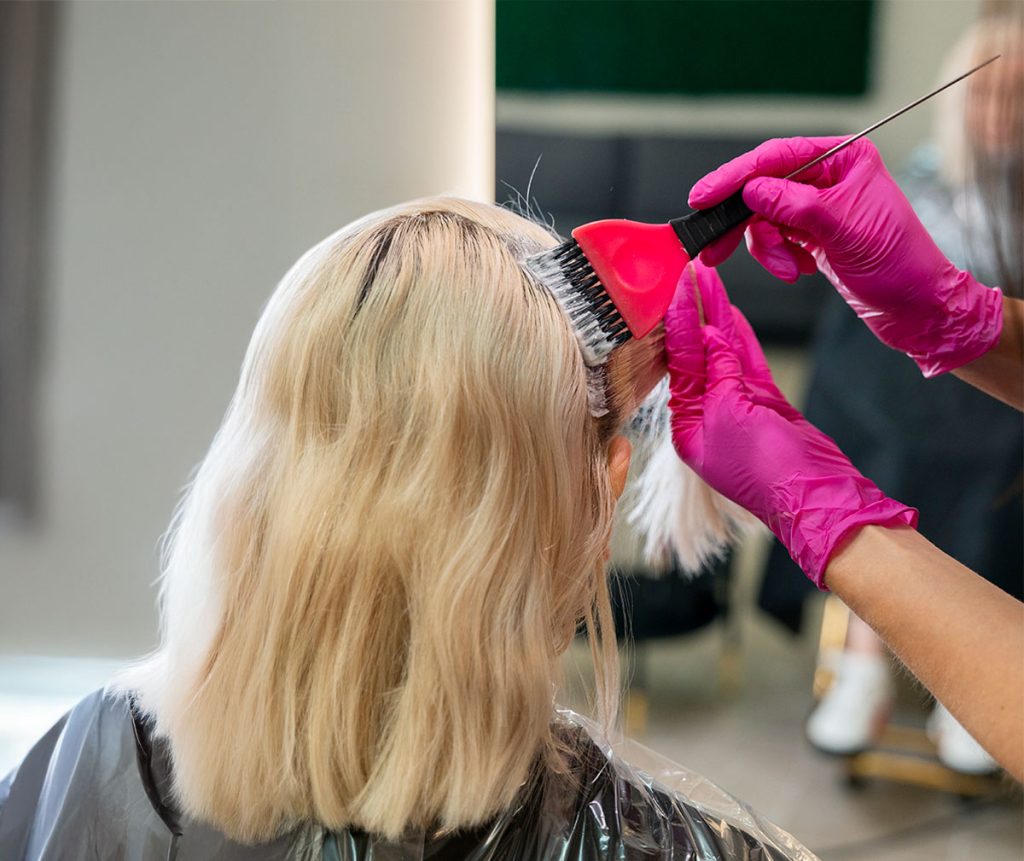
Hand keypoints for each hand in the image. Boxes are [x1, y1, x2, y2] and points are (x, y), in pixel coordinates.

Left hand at [665, 261, 916, 585]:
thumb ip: (719, 373)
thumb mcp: (732, 415)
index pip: (677, 364)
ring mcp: (737, 408)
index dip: (678, 324)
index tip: (675, 290)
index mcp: (686, 426)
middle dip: (694, 313)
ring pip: (723, 353)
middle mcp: (706, 416)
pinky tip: (730, 312)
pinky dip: (741, 337)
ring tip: (708, 280)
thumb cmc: (769, 469)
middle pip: (696, 355)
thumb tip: (709, 337)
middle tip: (688, 273)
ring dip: (717, 317)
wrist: (818, 495)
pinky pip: (747, 362)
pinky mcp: (765, 403)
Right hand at [689, 136, 1003, 377]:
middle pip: (762, 189)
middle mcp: (828, 178)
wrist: (917, 309)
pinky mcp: (811, 235)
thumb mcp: (845, 231)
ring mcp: (817, 207)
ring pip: (763, 219)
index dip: (736, 176)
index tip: (704, 197)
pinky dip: (778, 258)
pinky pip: (774, 240)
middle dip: (742, 222)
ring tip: (788, 270)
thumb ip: (795, 206)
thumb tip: (751, 190)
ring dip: (767, 249)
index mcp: (843, 159)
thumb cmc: (899, 265)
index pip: (776, 157)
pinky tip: (800, 270)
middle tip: (713, 247)